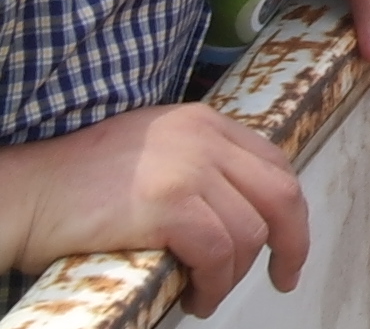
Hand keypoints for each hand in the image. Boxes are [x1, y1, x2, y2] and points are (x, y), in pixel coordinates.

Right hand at [0, 109, 309, 315]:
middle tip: (283, 276)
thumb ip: (198, 164)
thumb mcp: (152, 152)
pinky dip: (214, 283)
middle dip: (292, 242)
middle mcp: (204, 138)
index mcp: (204, 123)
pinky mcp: (166, 205)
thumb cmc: (76, 184)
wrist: (26, 193)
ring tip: (208, 295)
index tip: (287, 242)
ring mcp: (187, 169)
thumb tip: (239, 206)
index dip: (289, 210)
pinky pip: (216, 252)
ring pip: (248, 232)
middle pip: (280, 194)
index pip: (274, 164)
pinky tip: (195, 296)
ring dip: (235, 275)